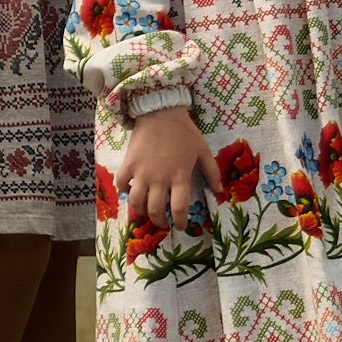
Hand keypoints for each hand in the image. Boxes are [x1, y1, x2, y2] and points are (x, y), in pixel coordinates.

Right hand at [119, 104, 218, 228]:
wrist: (161, 113)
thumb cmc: (185, 133)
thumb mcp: (203, 151)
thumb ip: (211, 172)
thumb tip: (219, 191)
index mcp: (180, 176)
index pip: (179, 208)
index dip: (180, 221)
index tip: (181, 227)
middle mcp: (159, 179)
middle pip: (155, 210)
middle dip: (159, 222)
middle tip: (163, 223)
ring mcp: (141, 173)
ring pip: (136, 202)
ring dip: (140, 212)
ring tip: (146, 213)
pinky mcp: (128, 165)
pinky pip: (121, 185)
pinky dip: (124, 192)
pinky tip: (131, 192)